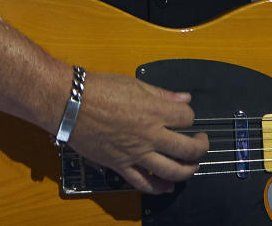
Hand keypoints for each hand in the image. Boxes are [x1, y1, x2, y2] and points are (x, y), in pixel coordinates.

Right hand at [65, 70, 209, 193]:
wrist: (70, 104)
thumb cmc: (98, 90)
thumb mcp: (135, 84)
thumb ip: (162, 94)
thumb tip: (183, 98)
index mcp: (155, 111)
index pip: (188, 118)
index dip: (190, 116)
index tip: (186, 116)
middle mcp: (150, 134)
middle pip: (189, 148)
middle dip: (201, 146)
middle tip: (201, 142)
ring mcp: (136, 153)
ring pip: (172, 170)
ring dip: (188, 170)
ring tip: (192, 165)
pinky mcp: (121, 165)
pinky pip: (144, 183)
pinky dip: (158, 187)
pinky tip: (167, 186)